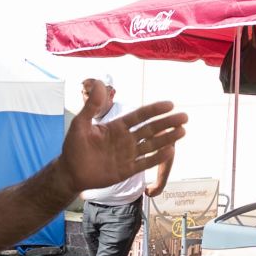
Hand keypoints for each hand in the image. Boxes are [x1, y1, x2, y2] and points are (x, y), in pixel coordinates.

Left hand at [60, 99, 186, 194]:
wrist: (70, 172)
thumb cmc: (74, 147)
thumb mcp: (81, 123)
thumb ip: (92, 105)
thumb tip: (101, 83)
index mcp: (117, 127)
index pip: (139, 116)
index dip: (154, 110)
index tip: (170, 104)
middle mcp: (126, 139)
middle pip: (150, 129)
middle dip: (167, 123)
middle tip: (184, 117)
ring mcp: (128, 155)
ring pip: (151, 145)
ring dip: (167, 139)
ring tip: (183, 131)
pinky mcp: (127, 170)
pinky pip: (144, 163)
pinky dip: (157, 157)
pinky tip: (170, 151)